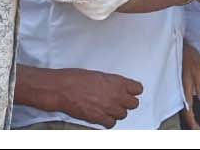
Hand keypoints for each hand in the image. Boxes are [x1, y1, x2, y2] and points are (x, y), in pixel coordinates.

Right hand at [22, 67, 142, 128]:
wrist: (62, 88)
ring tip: (108, 109)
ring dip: (117, 112)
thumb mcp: (98, 75)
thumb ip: (111, 83)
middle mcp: (116, 95)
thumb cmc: (75, 79)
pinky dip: (108, 122)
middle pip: (133, 104)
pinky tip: (103, 117)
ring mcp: (109, 107)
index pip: (138, 89)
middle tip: (119, 102)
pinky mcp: (99, 117)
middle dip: (126, 103)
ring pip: (123, 115)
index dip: (133, 91)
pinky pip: (111, 123)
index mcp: (117, 81)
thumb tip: (114, 87)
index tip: (129, 92)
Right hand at [180, 42, 199, 129]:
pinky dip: (183, 105)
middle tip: (196, 128)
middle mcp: (177, 90)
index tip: (196, 129)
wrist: (177, 45)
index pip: (187, 109)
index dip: (192, 120)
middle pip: (182, 109)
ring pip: (179, 105)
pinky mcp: (174, 84)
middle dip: (189, 120)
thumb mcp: (198, 68)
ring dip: (186, 114)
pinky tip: (186, 107)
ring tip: (192, 122)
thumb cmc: (189, 56)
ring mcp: (174, 88)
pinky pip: (178, 98)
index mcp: (183, 87)